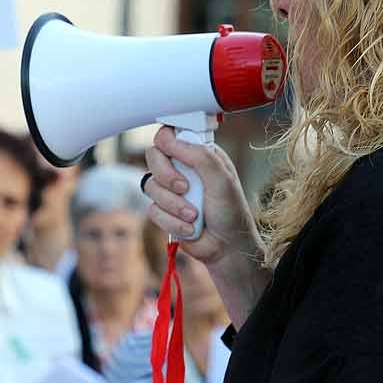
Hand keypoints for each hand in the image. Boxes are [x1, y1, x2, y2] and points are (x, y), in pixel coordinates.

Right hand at [142, 126, 258, 263]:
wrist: (227, 248)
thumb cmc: (231, 212)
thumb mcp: (222, 179)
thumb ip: (199, 156)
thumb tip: (171, 140)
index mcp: (199, 154)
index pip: (171, 135)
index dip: (166, 139)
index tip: (169, 148)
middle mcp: (183, 168)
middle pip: (153, 156)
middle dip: (166, 175)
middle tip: (184, 188)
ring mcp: (171, 190)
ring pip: (151, 186)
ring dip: (174, 204)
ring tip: (194, 215)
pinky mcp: (164, 211)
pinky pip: (153, 210)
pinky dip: (172, 221)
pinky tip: (190, 228)